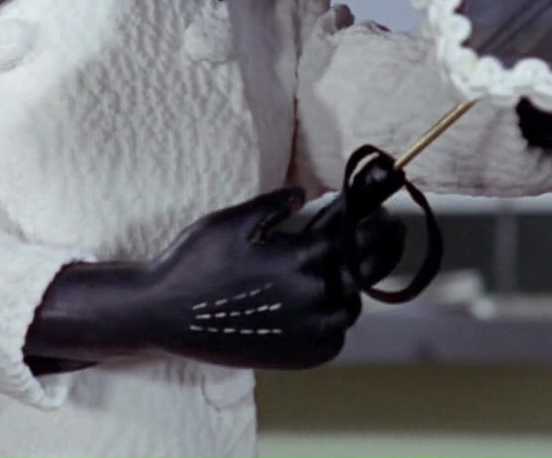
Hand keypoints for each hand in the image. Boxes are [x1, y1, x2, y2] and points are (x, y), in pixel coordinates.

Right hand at [23, 188, 381, 372]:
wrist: (164, 313)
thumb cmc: (194, 261)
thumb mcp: (231, 220)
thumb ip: (274, 205)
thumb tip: (303, 194)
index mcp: (299, 259)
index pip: (353, 233)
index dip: (371, 216)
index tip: (380, 207)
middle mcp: (310, 297)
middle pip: (364, 269)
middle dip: (382, 245)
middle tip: (387, 230)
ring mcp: (305, 331)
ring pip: (351, 306)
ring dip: (354, 285)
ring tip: (350, 268)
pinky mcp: (296, 357)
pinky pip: (334, 339)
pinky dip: (336, 321)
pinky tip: (327, 305)